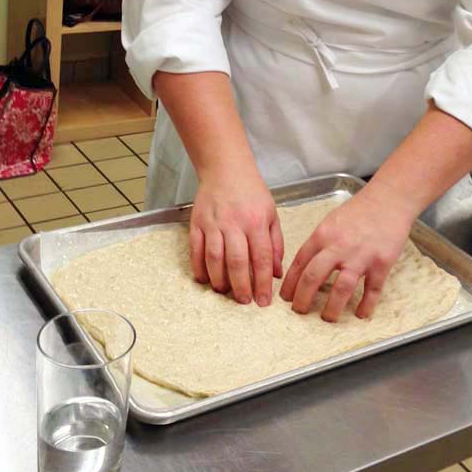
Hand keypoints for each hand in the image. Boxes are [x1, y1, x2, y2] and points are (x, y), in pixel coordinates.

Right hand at [189, 170, 283, 306]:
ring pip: (214, 258)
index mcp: (256, 222)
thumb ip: (275, 243)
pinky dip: (199, 267)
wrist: (225, 169)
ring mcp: (213, 224)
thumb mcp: (271, 214)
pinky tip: (205, 279)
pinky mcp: (196, 223)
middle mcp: (234, 224)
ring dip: (219, 280)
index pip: (261, 258)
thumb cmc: (251, 192)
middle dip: (241, 286)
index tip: (263, 301)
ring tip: (224, 292)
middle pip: (237, 262)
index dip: (262, 282)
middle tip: (244, 301)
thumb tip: (276, 273)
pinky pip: (196, 250)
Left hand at [280, 184, 414, 321]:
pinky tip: (360, 314)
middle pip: (314, 277)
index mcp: (323, 235)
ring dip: (332, 308)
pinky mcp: (381, 263)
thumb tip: (305, 266)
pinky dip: (365, 305)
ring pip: (341, 289)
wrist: (388, 200)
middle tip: (299, 311)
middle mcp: (339, 246)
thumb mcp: (331, 221)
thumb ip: (319, 243)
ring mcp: (361, 256)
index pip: (300, 262)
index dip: (290, 283)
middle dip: (303, 299)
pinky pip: (371, 291)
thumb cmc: (358, 211)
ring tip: (327, 318)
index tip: (285, 297)